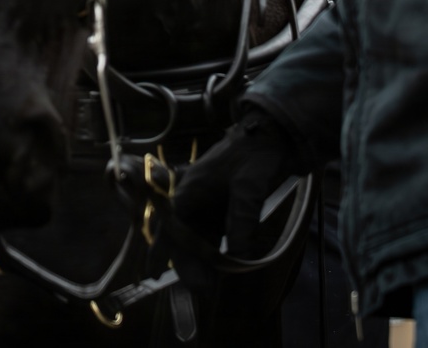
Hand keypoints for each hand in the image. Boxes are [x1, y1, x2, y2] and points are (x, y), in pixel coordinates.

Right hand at [168, 107, 302, 286]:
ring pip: (198, 241)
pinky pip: (214, 238)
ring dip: (202, 262)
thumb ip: (242, 221)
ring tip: (209, 286)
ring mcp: (209, 206)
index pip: (169, 224)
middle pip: (183, 238)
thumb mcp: (248, 187)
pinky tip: (224, 269)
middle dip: (188, 264)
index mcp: (190, 190)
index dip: (160, 249)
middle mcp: (195, 200)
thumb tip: (237, 256)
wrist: (274, 137)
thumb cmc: (254, 155)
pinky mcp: (225, 211)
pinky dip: (216, 254)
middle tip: (202, 289)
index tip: (152, 273)